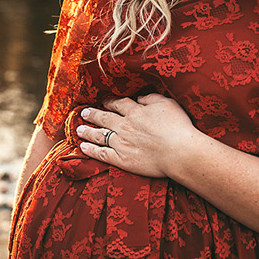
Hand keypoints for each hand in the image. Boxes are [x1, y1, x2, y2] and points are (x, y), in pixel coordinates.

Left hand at [76, 94, 200, 178]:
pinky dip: (90, 150)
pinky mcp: (121, 160)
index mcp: (135, 112)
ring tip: (78, 129)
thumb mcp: (167, 104)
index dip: (109, 102)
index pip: (118, 104)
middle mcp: (124, 126)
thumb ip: (151, 98)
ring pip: (99, 135)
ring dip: (87, 131)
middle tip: (84, 112)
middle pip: (104, 118)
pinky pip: (101, 154)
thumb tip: (139, 98)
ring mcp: (121, 143)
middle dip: (93, 114)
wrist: (179, 152)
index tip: (104, 102)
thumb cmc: (178, 127)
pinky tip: (83, 147)